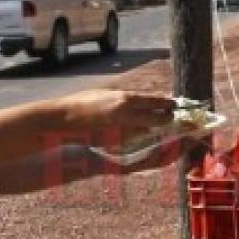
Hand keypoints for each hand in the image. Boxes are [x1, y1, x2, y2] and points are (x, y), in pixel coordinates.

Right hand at [57, 89, 175, 149]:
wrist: (64, 121)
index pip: (158, 102)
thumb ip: (127, 98)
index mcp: (126, 99)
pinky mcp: (117, 144)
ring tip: (150, 123)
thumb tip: (146, 101)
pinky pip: (135, 140)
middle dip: (167, 118)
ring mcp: (123, 131)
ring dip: (152, 128)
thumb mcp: (108, 94)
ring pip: (148, 130)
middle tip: (169, 117)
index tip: (174, 105)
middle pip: (160, 120)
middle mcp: (128, 115)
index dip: (169, 104)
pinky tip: (134, 131)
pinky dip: (138, 135)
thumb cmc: (83, 103)